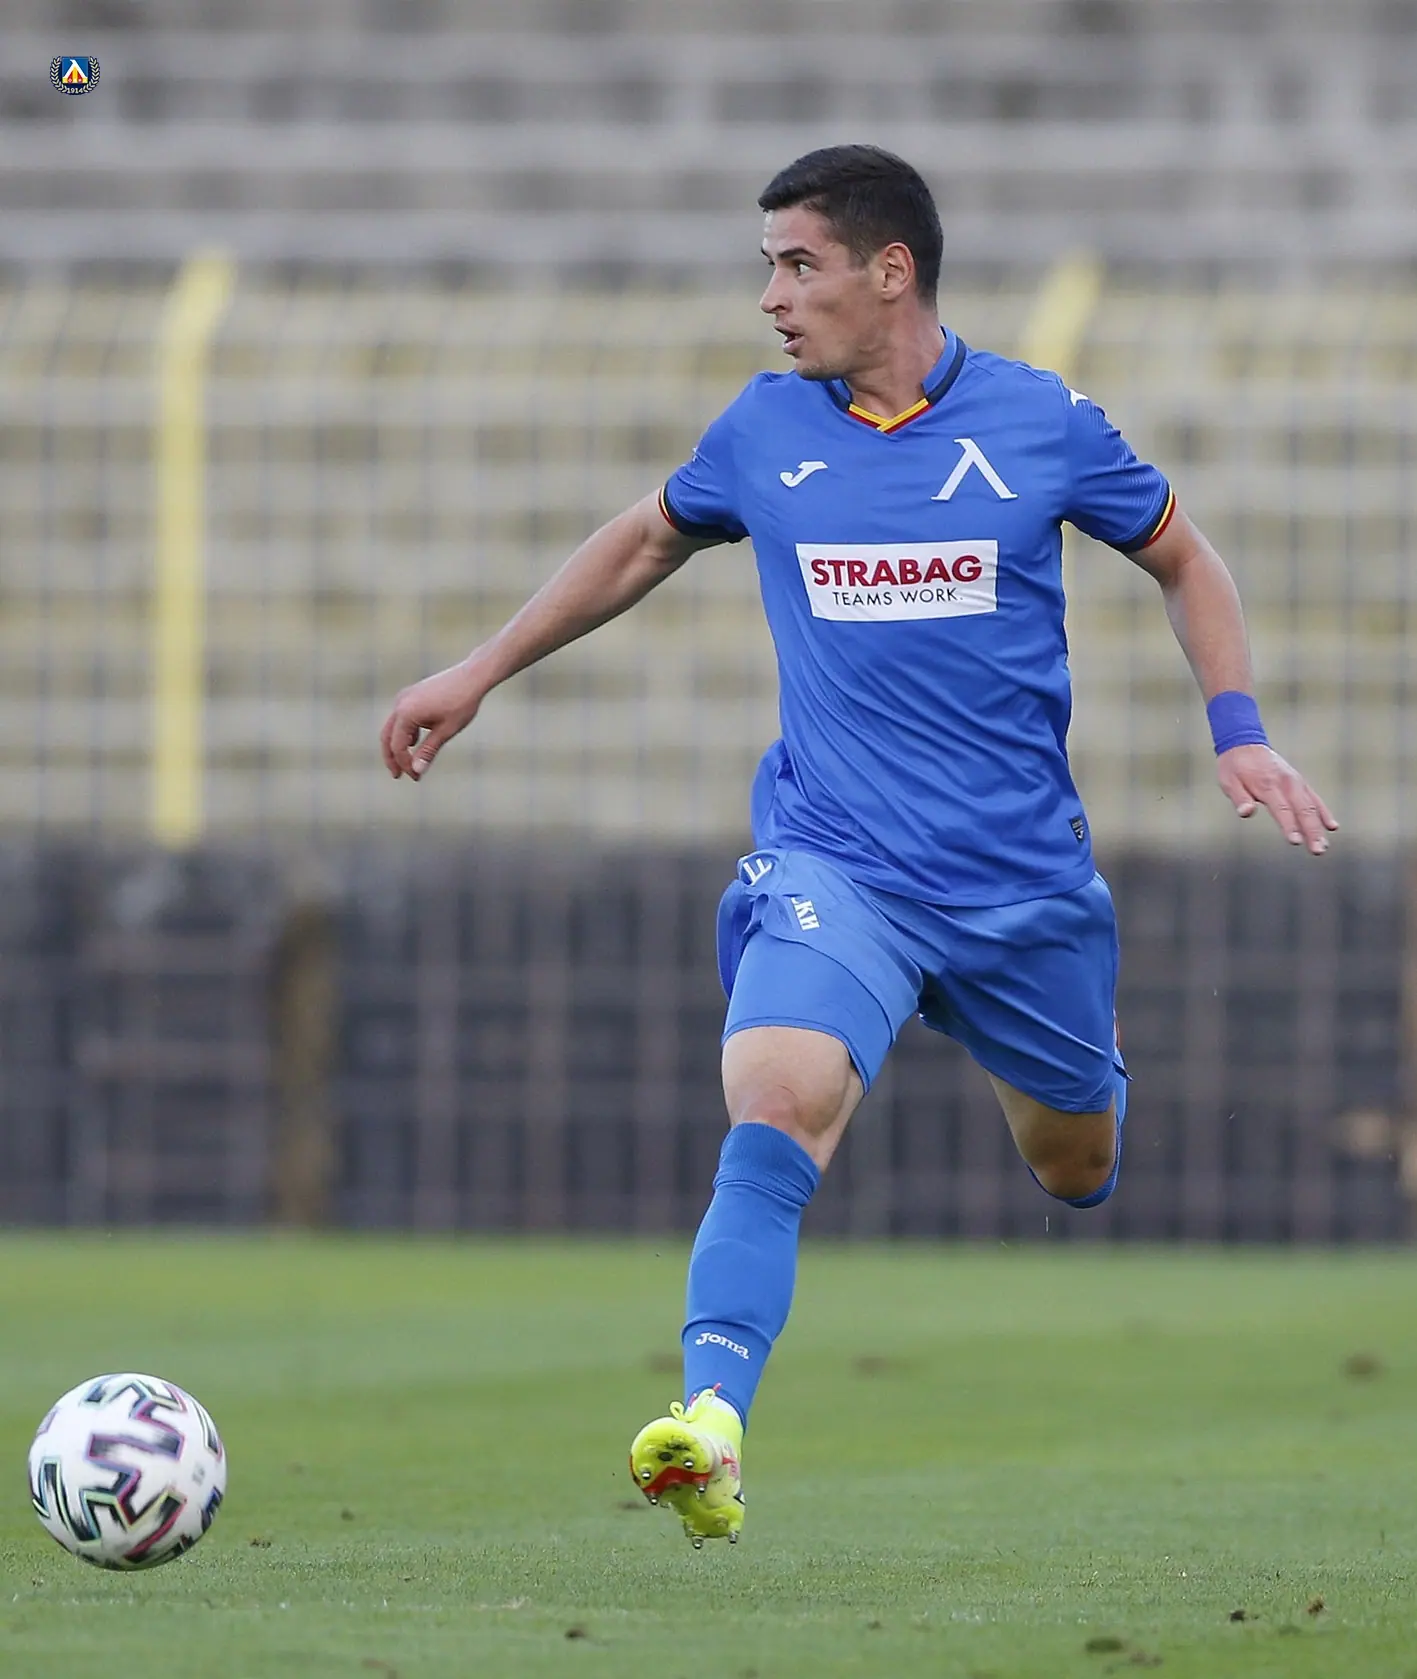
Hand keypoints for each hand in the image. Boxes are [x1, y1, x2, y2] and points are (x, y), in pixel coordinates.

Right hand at [380, 661, 486, 780]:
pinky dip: (405, 732)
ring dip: (398, 745)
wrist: (471, 677)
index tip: (416, 777)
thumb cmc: (462, 703)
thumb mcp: (446, 731)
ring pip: (393, 727)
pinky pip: (401, 717)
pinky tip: (416, 741)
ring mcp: (404, 697)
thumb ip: (428, 751)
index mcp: (406, 713)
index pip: (398, 746)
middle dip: (392, 757)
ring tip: (408, 762)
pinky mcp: (410, 694)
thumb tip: (417, 771)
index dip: (405, 764)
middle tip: (398, 776)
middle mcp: (400, 703)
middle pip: (387, 737)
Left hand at [1216, 744, 1338, 854]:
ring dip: (1319, 827)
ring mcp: (1296, 782)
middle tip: (1318, 851)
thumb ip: (1239, 798)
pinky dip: (1324, 812)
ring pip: (1312, 806)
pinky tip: (1332, 827)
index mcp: (1268, 785)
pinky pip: (1315, 799)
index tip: (1296, 841)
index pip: (1282, 809)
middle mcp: (1287, 783)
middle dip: (1312, 831)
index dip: (1290, 826)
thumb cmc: (1234, 767)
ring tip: (1323, 847)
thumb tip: (1246, 812)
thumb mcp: (1228, 781)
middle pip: (1303, 810)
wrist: (1245, 744)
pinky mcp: (1299, 782)